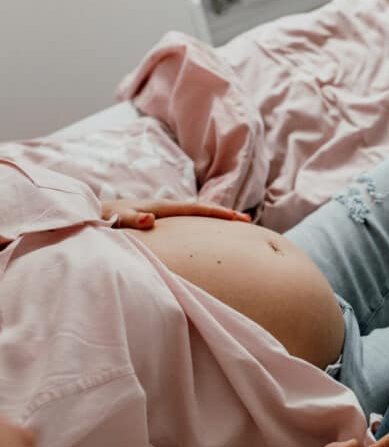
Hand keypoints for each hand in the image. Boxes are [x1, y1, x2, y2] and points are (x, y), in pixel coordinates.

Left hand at [100, 198, 250, 228]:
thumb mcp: (112, 219)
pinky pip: (184, 227)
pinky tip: (206, 239)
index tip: (241, 219)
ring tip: (234, 230)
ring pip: (194, 219)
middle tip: (248, 222)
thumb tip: (151, 218)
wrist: (84, 216)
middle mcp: (163, 209)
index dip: (218, 214)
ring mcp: (161, 216)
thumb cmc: (97, 219)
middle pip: (200, 212)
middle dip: (224, 216)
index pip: (195, 209)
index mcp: (159, 207)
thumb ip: (130, 218)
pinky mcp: (156, 226)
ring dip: (214, 223)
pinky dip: (200, 229)